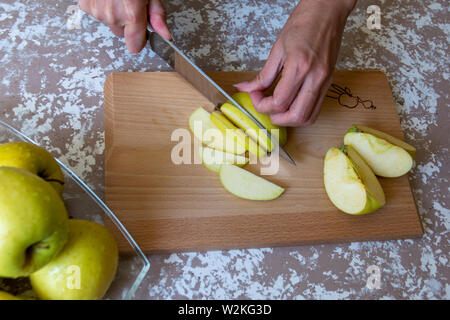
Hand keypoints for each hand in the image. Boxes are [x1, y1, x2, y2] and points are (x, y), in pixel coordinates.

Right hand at [78, 0, 170, 52]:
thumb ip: (157, 15)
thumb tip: (166, 34)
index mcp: (131, 13)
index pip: (134, 45)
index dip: (140, 40)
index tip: (142, 34)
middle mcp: (113, 15)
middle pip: (122, 34)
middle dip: (127, 24)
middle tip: (130, 5)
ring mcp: (98, 11)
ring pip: (110, 24)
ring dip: (114, 14)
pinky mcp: (86, 6)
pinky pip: (97, 14)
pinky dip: (102, 7)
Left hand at [235, 0, 355, 125]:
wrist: (327, 11)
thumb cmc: (304, 23)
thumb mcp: (277, 49)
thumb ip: (262, 75)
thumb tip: (246, 88)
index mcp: (299, 67)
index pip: (279, 102)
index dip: (262, 104)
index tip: (255, 95)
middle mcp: (315, 77)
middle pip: (296, 116)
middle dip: (276, 118)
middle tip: (265, 107)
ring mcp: (325, 81)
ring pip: (308, 117)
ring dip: (290, 120)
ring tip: (278, 109)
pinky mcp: (329, 82)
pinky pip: (316, 109)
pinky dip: (301, 113)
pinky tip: (291, 104)